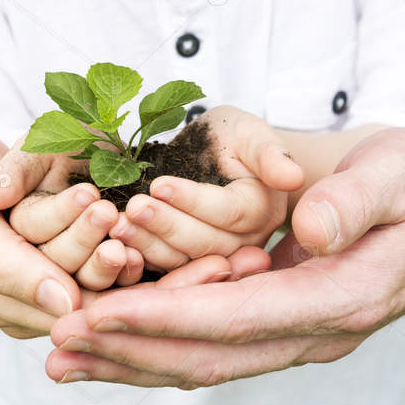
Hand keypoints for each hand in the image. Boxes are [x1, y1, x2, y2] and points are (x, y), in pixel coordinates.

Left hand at [41, 127, 404, 386]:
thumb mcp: (400, 170)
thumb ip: (353, 197)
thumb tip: (307, 224)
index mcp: (344, 298)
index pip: (237, 319)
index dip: (163, 319)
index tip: (98, 313)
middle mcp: (319, 332)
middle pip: (209, 359)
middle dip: (127, 354)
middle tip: (55, 343)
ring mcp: (302, 335)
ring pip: (205, 363)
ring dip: (132, 361)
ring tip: (62, 353)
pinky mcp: (286, 325)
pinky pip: (213, 345)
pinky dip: (157, 344)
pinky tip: (110, 337)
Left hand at [104, 105, 304, 272]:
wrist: (221, 161)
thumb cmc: (234, 141)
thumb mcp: (251, 133)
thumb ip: (270, 153)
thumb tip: (291, 177)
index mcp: (263, 211)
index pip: (230, 213)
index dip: (194, 200)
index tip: (159, 184)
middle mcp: (245, 245)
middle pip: (206, 244)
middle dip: (166, 225)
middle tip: (133, 207)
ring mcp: (217, 261)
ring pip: (183, 262)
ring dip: (147, 245)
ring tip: (117, 225)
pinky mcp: (191, 268)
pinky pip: (164, 270)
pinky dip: (138, 259)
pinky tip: (112, 245)